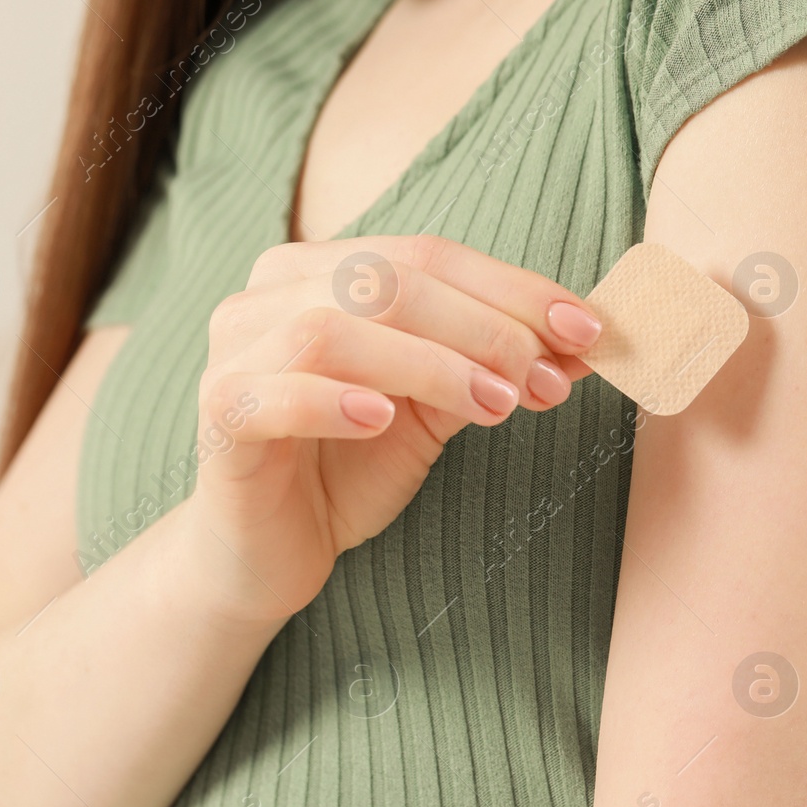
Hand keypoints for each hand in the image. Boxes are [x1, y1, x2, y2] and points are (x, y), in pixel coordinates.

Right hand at [180, 234, 602, 622]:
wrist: (267, 551)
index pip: (428, 255)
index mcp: (323, 269)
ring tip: (495, 406)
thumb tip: (579, 341)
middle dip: (486, 328)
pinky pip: (278, 393)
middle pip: (388, 282)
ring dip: (431, 365)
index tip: (586, 330)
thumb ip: (487, 365)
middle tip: (549, 380)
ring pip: (335, 329)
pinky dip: (338, 401)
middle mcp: (269, 293)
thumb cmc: (349, 466)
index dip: (513, 288)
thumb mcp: (433, 407)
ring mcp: (234, 349)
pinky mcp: (220, 413)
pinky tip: (384, 420)